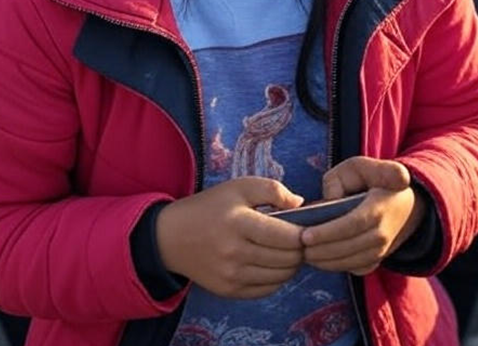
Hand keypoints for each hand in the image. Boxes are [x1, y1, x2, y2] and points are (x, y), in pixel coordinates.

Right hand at [156, 176, 304, 298]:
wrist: (172, 237)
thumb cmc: (210, 207)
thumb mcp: (238, 187)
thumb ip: (271, 189)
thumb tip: (300, 204)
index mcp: (239, 222)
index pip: (286, 237)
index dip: (302, 233)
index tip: (306, 227)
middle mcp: (235, 252)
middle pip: (287, 259)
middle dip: (299, 249)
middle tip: (299, 239)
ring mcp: (232, 275)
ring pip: (280, 277)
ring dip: (291, 265)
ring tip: (288, 251)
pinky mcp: (229, 290)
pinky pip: (266, 290)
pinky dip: (277, 278)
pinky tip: (273, 263)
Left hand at [301, 156, 424, 274]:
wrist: (406, 204)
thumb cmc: (375, 180)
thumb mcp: (359, 167)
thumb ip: (340, 178)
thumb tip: (328, 200)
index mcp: (379, 207)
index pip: (352, 224)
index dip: (328, 232)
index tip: (305, 236)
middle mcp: (384, 232)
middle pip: (349, 247)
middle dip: (321, 250)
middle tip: (298, 247)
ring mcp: (383, 249)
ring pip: (352, 262)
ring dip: (326, 262)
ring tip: (304, 254)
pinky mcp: (378, 259)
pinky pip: (356, 268)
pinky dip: (337, 266)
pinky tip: (319, 260)